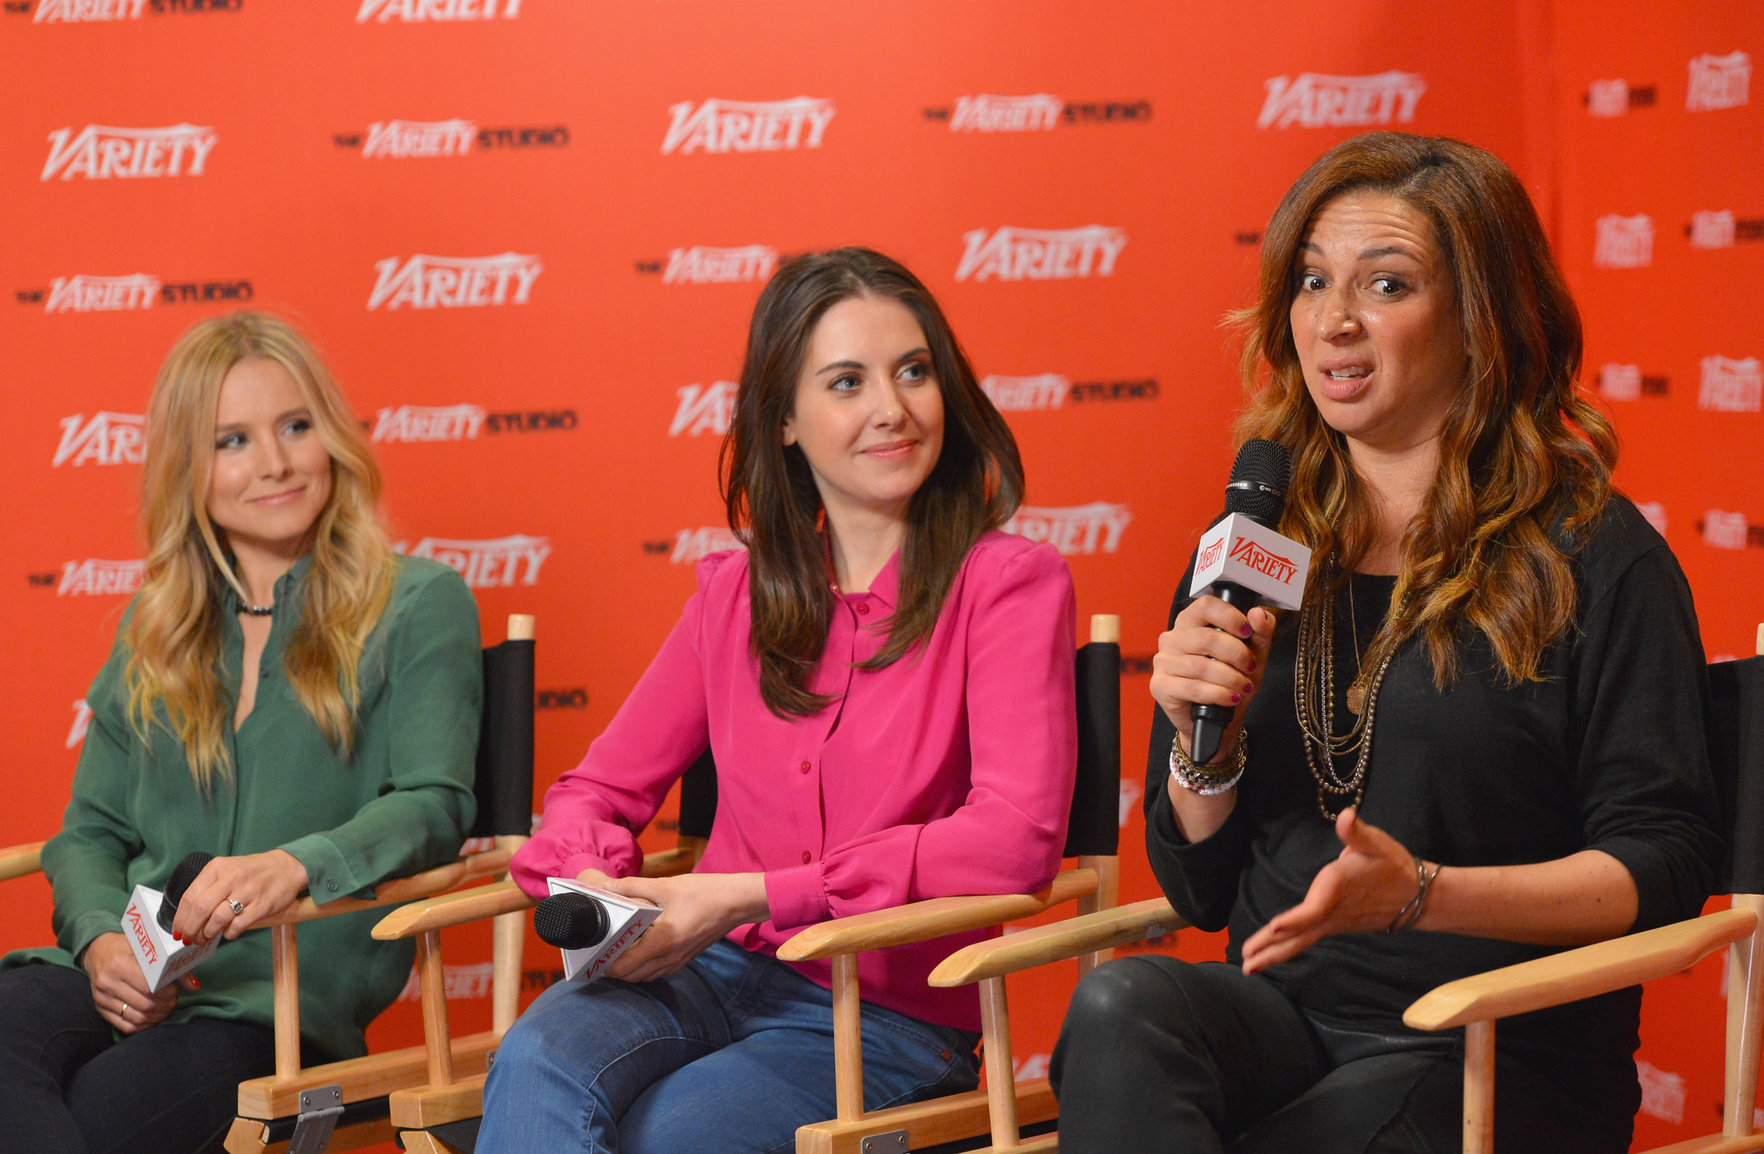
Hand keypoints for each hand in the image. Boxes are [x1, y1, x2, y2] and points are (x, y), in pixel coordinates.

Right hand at [81, 932, 176, 1033]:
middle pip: (145, 1004)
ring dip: (157, 1016)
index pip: (149, 987)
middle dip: (165, 1005)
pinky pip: (125, 1025)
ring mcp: (101, 998)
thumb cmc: (126, 947)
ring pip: (137, 1017)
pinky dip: (143, 1025)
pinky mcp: (100, 1009)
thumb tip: (194, 985)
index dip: (167, 992)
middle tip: (173, 1000)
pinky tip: (152, 1017)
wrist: (97, 951)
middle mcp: (107, 982)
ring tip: (166, 1008)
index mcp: (119, 964)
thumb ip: (171, 966)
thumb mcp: (146, 949)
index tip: (175, 989)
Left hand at [172, 849, 308, 944]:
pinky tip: (228, 932)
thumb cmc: (253, 872)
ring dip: (208, 933)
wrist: (287, 867)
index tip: (178, 930)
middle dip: (191, 929)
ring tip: (206, 937)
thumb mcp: (227, 869)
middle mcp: (231, 878)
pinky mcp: (262, 905)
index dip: (180, 918)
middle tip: (189, 939)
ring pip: (217, 919)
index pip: (190, 896)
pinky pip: (238, 925)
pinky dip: (229, 933)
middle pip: (201, 910)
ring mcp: (248, 891)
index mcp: (217, 868)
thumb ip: (208, 887)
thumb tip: (188, 916)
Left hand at [594, 871, 768, 982]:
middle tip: (603, 952)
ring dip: (630, 970)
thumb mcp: (665, 885)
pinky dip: (646, 967)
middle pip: (632, 977)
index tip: (595, 954)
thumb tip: (607, 887)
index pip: (624, 967)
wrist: (737, 901)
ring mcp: (680, 960)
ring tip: (619, 951)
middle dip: (614, 969)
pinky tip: (643, 949)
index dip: (605, 964)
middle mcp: (669, 957)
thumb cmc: (704, 893)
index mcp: (661, 941)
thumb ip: (632, 886)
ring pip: (646, 977)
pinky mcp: (687, 957)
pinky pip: (660, 971)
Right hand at [1150, 596, 1275, 762]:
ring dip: (1230, 678)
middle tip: (1250, 667)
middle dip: (1236, 654)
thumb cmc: (1230, 680)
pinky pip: (1192, 688)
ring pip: (1200, 666)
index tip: (1247, 632)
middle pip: (1206, 638)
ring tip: (1244, 687)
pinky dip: (1218, 694)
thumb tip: (1259, 614)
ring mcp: (1163, 662)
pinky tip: (1231, 698)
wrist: (1216, 719)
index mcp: (1191, 622)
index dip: (1229, 616)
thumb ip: (1260, 632)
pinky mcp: (1159, 686)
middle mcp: (1172, 638)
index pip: (1206, 605)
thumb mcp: (1253, 654)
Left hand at [1240, 808, 1423, 973]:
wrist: (1416, 896)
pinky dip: (1287, 948)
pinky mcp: (1333, 926)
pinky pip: (1307, 939)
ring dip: (1274, 954)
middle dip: (1272, 947)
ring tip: (1248, 967)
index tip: (1274, 927)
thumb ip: (1356, 832)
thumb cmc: (1393, 864)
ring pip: (1301, 941)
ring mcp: (1332, 923)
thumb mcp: (1377, 843)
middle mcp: (1332, 911)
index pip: (1314, 909)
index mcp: (1337, 888)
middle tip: (1246, 962)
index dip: (1295, 919)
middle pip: (1300, 933)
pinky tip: (1270, 956)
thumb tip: (1347, 816)